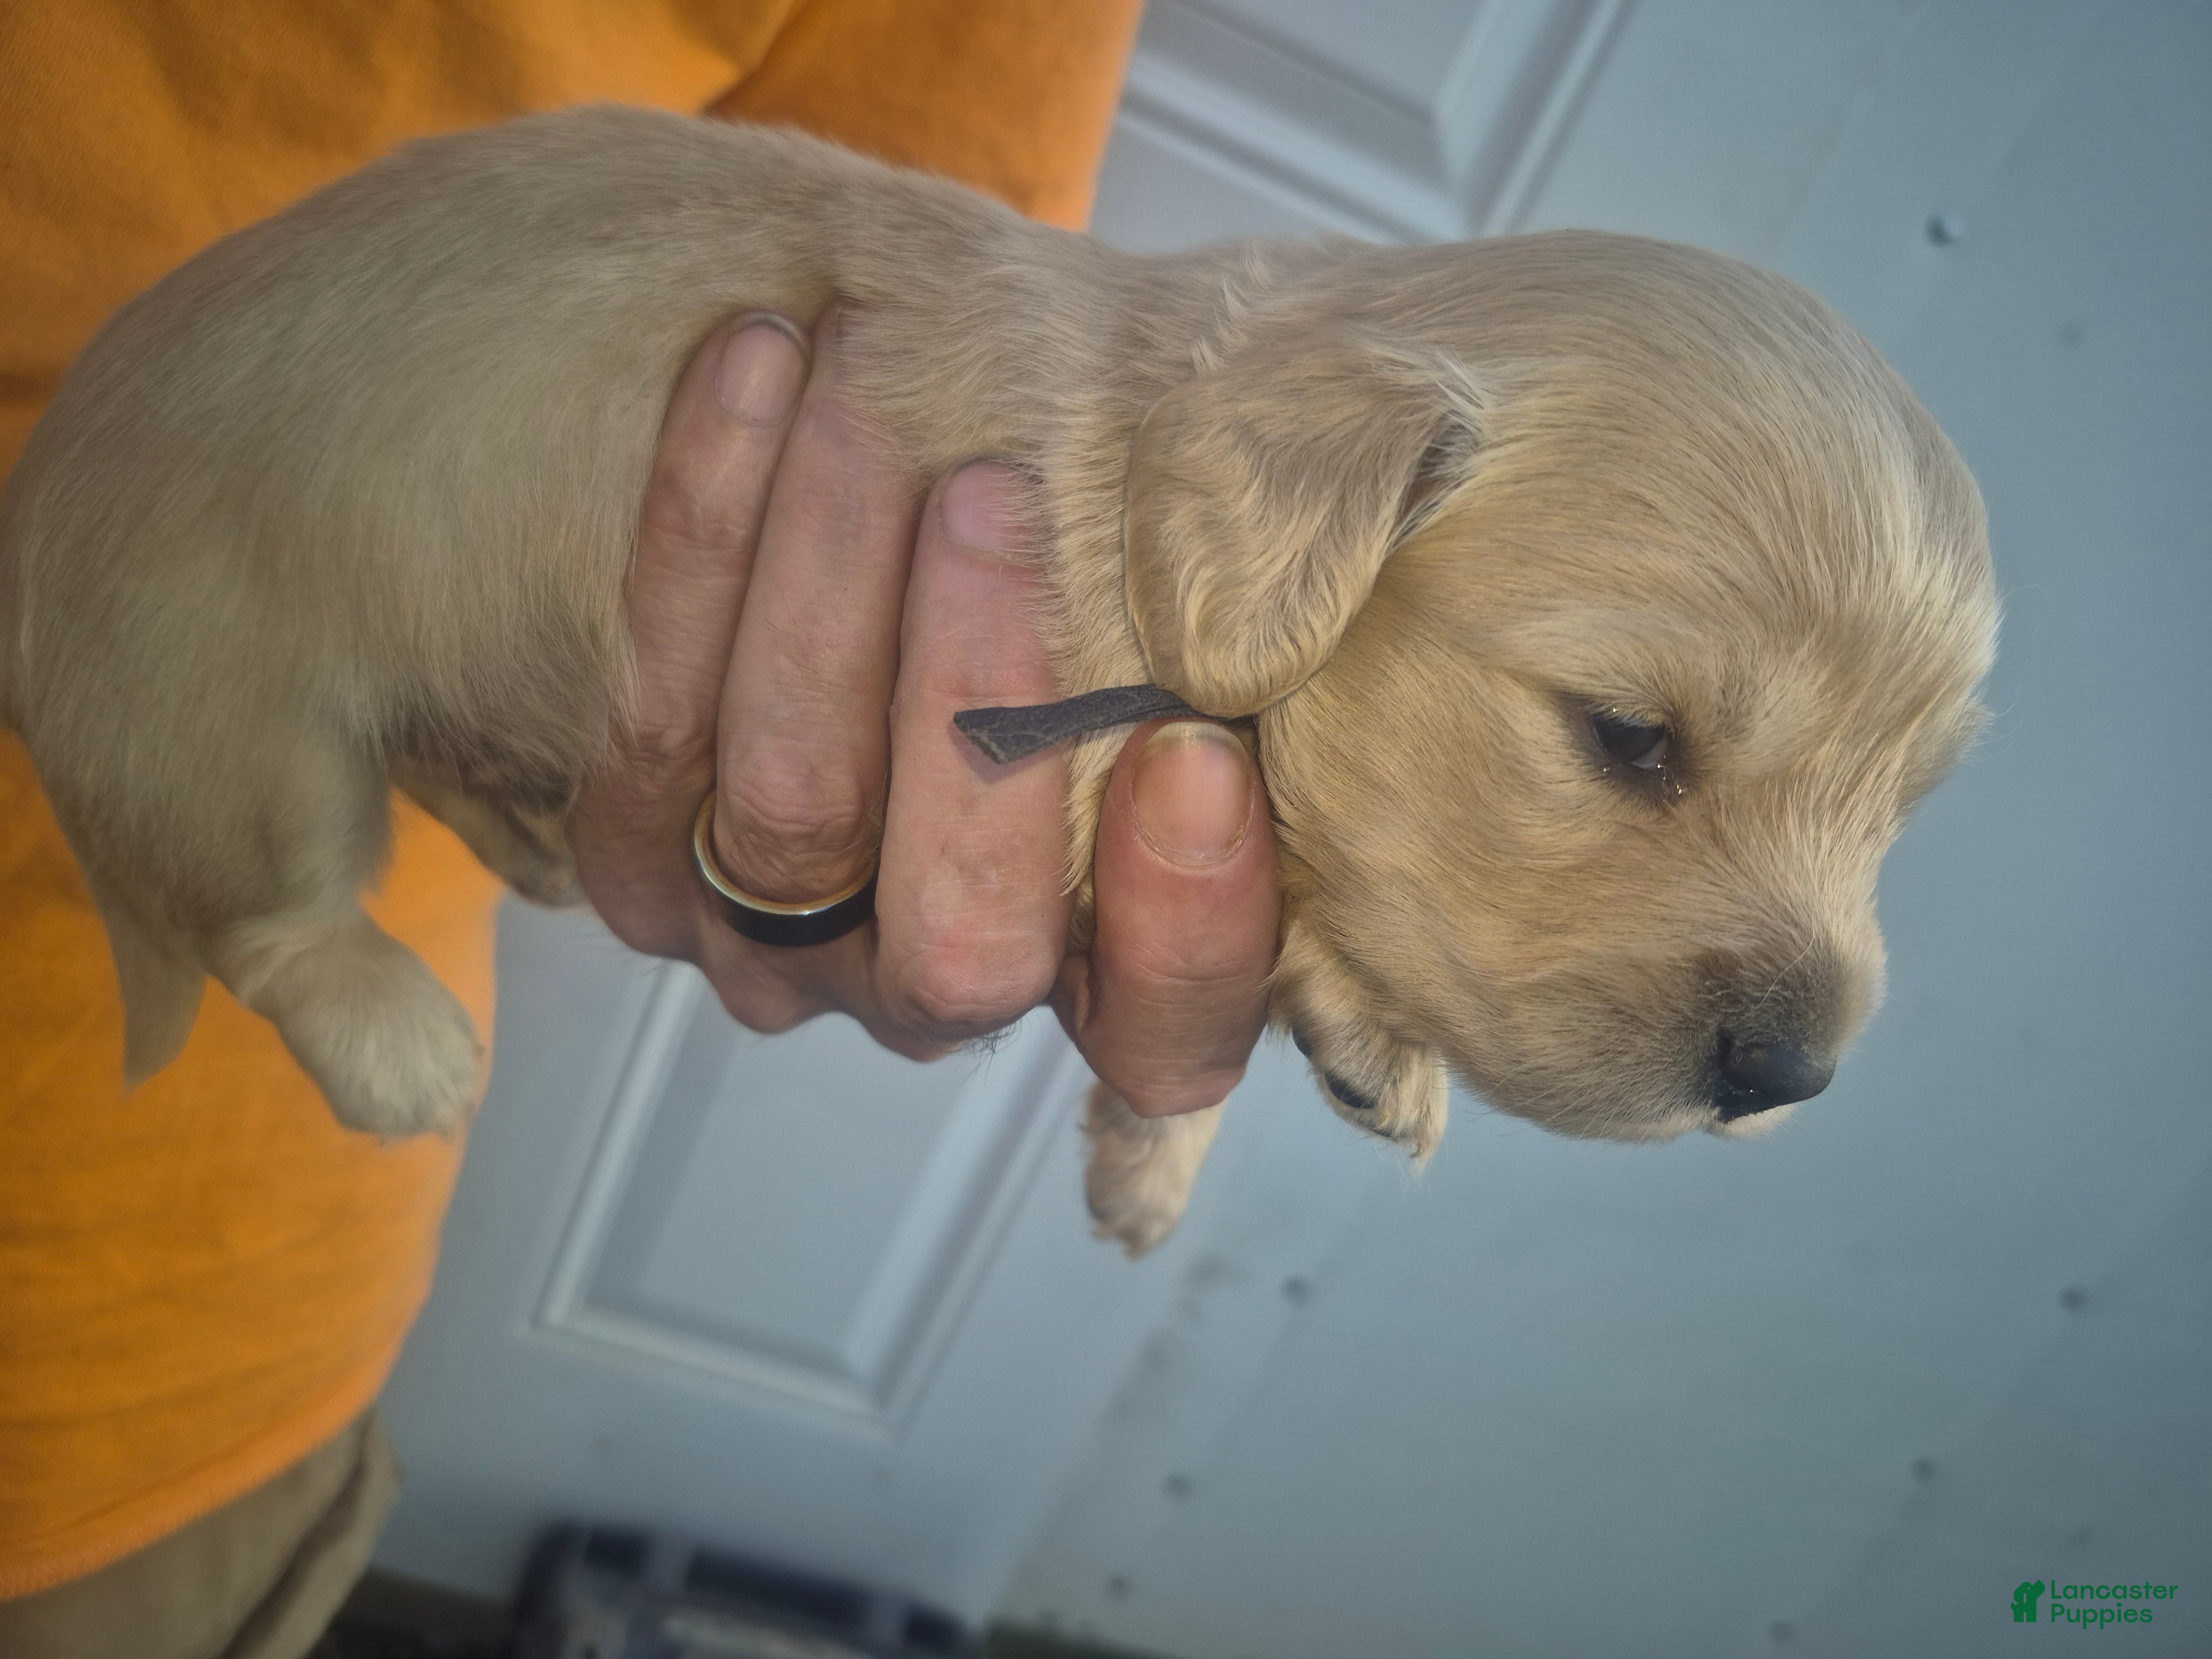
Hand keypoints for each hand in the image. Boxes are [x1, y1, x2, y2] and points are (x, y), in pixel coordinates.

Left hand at [569, 312, 1278, 1113]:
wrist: (911, 499)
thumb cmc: (1100, 555)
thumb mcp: (1213, 602)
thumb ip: (1255, 636)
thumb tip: (1274, 577)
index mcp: (1104, 987)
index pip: (1165, 1034)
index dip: (1184, 926)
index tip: (1196, 758)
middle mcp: (931, 993)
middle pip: (957, 936)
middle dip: (975, 711)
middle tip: (992, 499)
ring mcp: (769, 944)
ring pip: (791, 807)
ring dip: (823, 582)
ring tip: (862, 390)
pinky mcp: (631, 857)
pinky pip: (650, 715)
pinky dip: (702, 533)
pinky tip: (755, 371)